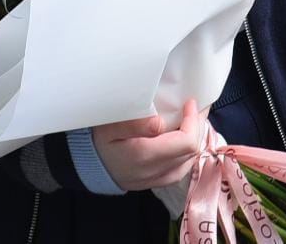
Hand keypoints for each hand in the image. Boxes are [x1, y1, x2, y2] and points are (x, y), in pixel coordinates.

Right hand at [91, 99, 207, 191]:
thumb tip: (159, 121)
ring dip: (194, 139)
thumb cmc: (98, 141)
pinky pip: (181, 170)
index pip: (185, 142)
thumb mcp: (109, 126)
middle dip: (197, 126)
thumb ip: (133, 124)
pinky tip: (183, 140)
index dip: (192, 121)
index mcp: (145, 155)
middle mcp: (154, 170)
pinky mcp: (156, 182)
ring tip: (191, 120)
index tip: (189, 102)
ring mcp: (157, 179)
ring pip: (189, 162)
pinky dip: (187, 154)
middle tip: (194, 107)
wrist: (88, 165)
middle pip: (191, 151)